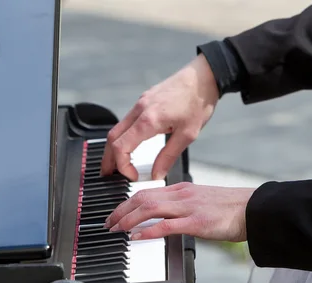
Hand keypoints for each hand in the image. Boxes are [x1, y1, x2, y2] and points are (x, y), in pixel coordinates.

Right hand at [100, 54, 219, 180]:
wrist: (203, 77)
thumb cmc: (198, 102)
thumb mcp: (187, 135)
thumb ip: (168, 156)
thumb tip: (156, 174)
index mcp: (148, 120)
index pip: (121, 147)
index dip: (122, 166)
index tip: (133, 176)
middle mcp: (139, 110)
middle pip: (112, 138)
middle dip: (109, 159)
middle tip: (109, 175)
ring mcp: (139, 104)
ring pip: (117, 129)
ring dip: (114, 148)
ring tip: (117, 164)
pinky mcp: (143, 100)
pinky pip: (126, 121)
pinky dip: (123, 136)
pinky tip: (129, 145)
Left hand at [103, 182, 255, 241]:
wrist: (254, 209)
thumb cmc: (232, 209)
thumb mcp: (202, 202)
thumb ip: (183, 207)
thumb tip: (166, 219)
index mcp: (183, 189)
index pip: (147, 192)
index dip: (127, 202)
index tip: (117, 213)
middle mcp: (182, 195)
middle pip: (142, 198)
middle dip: (121, 210)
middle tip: (108, 223)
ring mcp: (188, 208)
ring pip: (149, 208)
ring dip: (128, 219)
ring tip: (116, 229)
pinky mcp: (196, 223)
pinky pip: (165, 225)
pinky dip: (147, 230)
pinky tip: (136, 237)